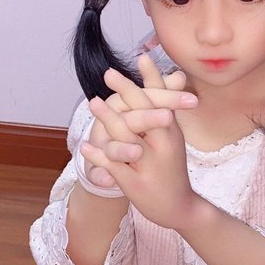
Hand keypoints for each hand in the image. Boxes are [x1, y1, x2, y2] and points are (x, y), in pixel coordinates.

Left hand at [81, 55, 200, 229]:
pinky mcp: (135, 184)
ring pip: (127, 138)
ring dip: (108, 119)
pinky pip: (114, 166)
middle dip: (127, 91)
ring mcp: (149, 165)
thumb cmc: (172, 168)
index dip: (153, 79)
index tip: (142, 56)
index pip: (163, 101)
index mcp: (172, 133)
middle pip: (145, 114)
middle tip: (109, 72)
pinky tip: (84, 146)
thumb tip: (176, 75)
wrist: (180, 208)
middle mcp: (164, 146)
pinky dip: (98, 156)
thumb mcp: (173, 139)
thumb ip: (167, 108)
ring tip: (92, 101)